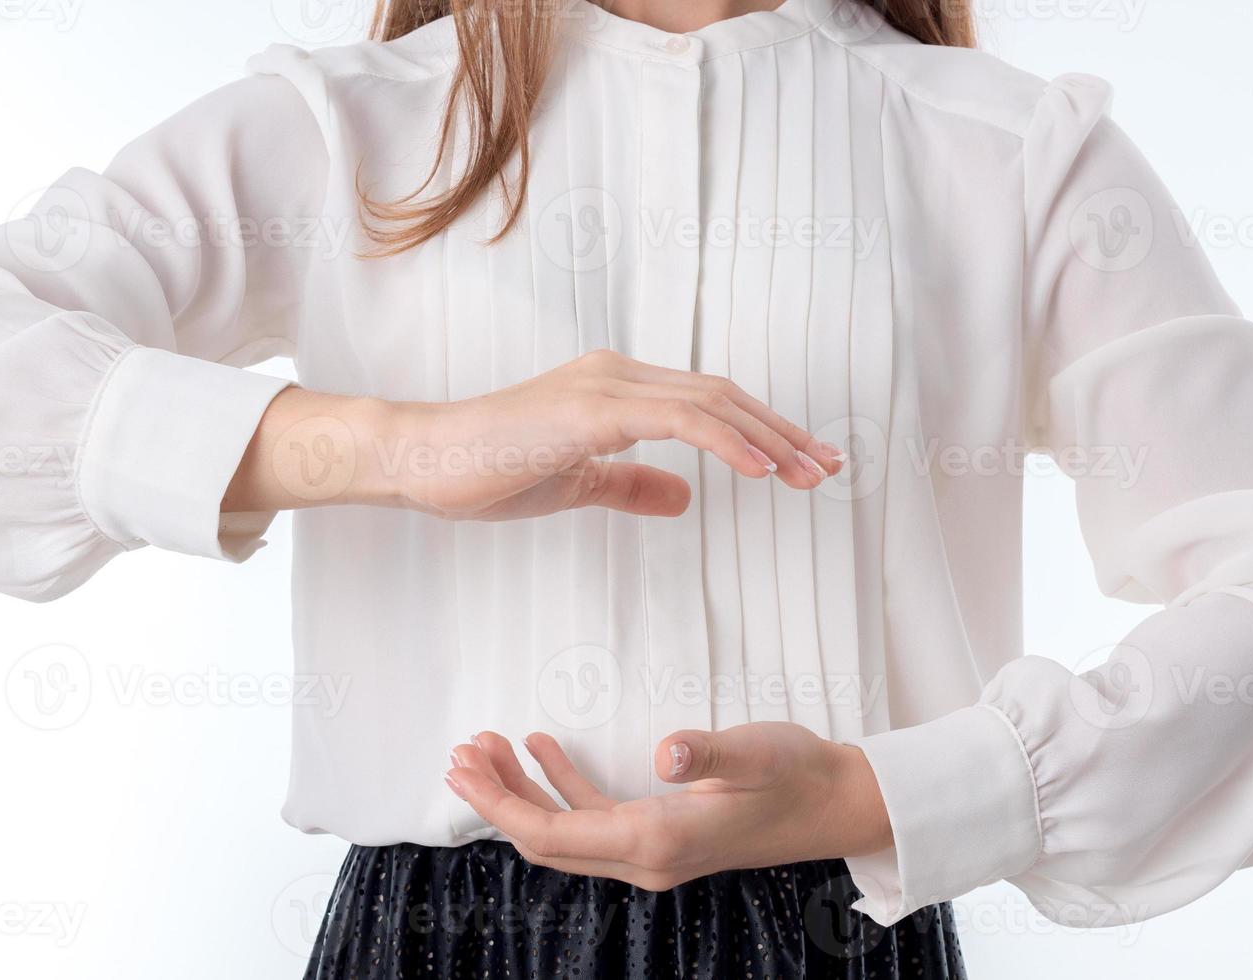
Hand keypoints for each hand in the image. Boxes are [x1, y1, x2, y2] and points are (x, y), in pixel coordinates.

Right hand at [225, 350, 844, 518]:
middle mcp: (619, 376)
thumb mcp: (576, 484)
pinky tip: (760, 472)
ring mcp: (606, 387)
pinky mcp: (590, 409)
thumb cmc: (486, 470)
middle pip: (725, 397)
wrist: (422, 460)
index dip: (762, 431)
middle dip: (783, 433)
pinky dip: (726, 442)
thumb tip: (685, 498)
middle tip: (830, 467)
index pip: (709, 404)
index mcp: (617, 391)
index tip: (804, 463)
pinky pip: (677, 420)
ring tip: (810, 474)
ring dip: (769, 438)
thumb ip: (630, 485)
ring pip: (712, 402)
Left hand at [444, 723, 892, 890]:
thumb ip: (706, 753)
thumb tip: (665, 754)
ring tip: (489, 746)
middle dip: (497, 800)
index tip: (464, 770)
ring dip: (523, 792)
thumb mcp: (755, 752)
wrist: (836, 802)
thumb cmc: (797, 773)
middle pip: (546, 840)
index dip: (501, 805)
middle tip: (461, 754)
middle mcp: (644, 859)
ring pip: (565, 830)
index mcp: (656, 842)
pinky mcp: (661, 833)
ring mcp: (651, 851)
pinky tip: (543, 749)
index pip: (554, 834)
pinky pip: (594, 818)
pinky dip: (561, 786)